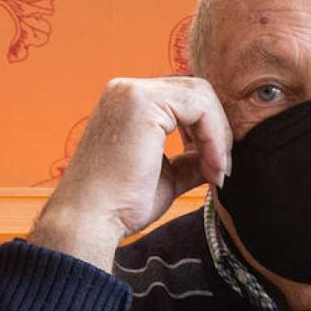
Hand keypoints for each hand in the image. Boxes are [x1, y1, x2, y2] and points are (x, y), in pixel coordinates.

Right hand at [28, 77, 232, 269]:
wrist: (89, 221)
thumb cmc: (120, 205)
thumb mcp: (167, 177)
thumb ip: (190, 161)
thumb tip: (217, 157)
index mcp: (127, 103)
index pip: (184, 100)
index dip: (208, 130)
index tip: (215, 169)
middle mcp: (126, 90)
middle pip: (195, 90)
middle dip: (217, 129)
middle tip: (221, 170)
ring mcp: (132, 92)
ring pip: (201, 94)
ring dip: (218, 135)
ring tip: (216, 172)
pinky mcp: (142, 102)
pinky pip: (199, 106)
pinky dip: (214, 136)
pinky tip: (210, 167)